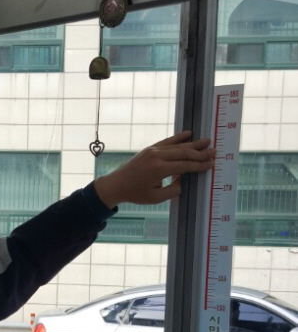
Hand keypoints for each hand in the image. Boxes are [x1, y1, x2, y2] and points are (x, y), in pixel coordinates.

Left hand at [94, 131, 214, 209]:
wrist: (117, 184)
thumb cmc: (136, 194)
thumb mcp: (156, 197)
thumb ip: (174, 189)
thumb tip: (185, 179)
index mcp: (159, 169)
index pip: (185, 166)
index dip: (199, 165)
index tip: (212, 163)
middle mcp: (157, 156)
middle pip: (184, 152)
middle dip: (200, 152)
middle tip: (214, 151)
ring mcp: (153, 150)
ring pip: (177, 145)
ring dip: (193, 143)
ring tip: (206, 140)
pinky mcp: (150, 149)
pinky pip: (167, 141)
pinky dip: (178, 137)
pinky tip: (188, 134)